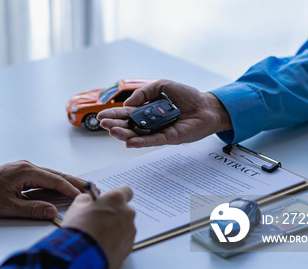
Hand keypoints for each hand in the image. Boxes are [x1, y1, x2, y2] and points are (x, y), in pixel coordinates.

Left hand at [0, 160, 85, 219]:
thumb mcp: (8, 207)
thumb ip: (32, 209)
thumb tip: (53, 211)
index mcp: (26, 172)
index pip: (55, 180)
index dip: (71, 189)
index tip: (84, 196)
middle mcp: (27, 166)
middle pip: (56, 174)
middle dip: (75, 182)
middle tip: (92, 189)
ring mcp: (23, 168)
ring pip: (50, 175)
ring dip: (65, 182)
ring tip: (81, 189)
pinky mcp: (19, 172)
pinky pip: (42, 177)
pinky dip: (54, 182)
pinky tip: (60, 189)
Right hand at [62, 186, 135, 268]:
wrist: (81, 255)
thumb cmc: (79, 230)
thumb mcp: (76, 208)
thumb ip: (86, 199)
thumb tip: (88, 201)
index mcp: (116, 200)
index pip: (126, 191)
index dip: (116, 197)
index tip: (111, 201)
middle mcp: (127, 213)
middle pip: (124, 211)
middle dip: (114, 215)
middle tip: (99, 221)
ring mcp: (130, 231)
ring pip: (124, 226)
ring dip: (115, 229)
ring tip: (98, 236)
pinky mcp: (129, 246)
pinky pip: (124, 240)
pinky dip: (115, 242)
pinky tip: (102, 245)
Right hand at [97, 79, 231, 147]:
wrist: (206, 105)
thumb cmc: (186, 96)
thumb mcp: (161, 85)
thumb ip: (144, 92)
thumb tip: (129, 104)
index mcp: (146, 110)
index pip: (126, 113)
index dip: (113, 115)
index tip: (101, 117)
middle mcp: (150, 122)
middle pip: (128, 125)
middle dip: (114, 125)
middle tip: (104, 124)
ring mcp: (158, 131)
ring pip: (137, 135)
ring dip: (124, 134)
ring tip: (113, 131)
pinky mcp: (168, 138)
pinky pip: (152, 141)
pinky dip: (140, 142)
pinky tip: (129, 142)